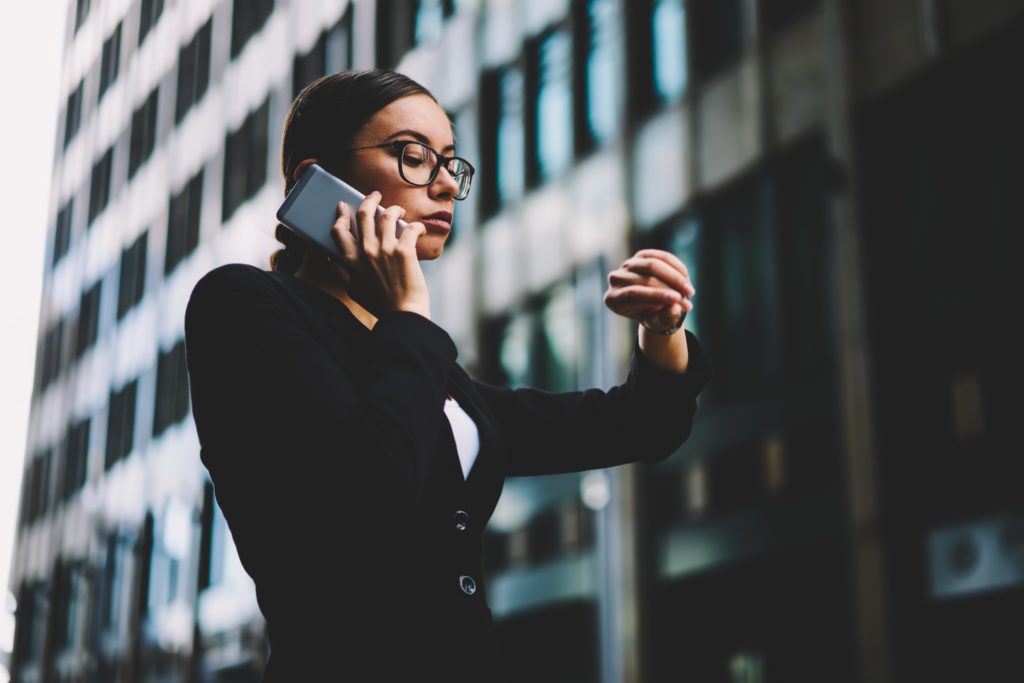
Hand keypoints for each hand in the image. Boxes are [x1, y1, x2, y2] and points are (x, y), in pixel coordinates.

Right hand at [329, 192, 430, 318]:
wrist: (403, 316)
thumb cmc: (379, 304)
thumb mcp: (351, 290)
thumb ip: (339, 273)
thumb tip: (331, 259)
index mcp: (350, 261)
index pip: (339, 230)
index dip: (341, 215)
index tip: (343, 206)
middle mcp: (365, 251)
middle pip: (363, 214)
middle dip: (369, 200)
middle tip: (375, 195)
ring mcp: (385, 250)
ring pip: (387, 215)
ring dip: (394, 209)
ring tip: (399, 210)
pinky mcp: (405, 251)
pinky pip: (410, 228)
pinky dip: (416, 226)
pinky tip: (418, 229)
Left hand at [603, 249, 694, 330]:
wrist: (653, 306)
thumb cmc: (652, 317)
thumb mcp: (657, 323)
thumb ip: (665, 318)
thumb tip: (675, 308)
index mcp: (613, 299)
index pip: (633, 294)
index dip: (656, 296)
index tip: (678, 300)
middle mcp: (615, 279)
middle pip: (645, 279)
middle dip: (670, 289)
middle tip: (688, 300)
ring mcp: (627, 265)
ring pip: (653, 265)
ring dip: (675, 277)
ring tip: (690, 292)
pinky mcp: (641, 255)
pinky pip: (661, 256)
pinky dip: (676, 266)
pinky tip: (686, 278)